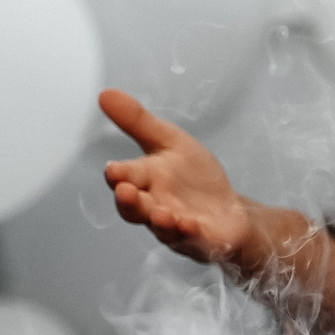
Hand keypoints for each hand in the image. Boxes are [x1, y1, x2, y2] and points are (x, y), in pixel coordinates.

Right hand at [99, 88, 255, 265]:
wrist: (229, 210)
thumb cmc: (194, 178)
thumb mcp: (171, 142)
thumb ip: (139, 122)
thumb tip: (105, 93)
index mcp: (145, 180)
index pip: (125, 177)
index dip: (118, 175)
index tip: (113, 170)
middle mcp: (153, 206)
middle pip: (135, 208)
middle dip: (129, 202)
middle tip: (126, 191)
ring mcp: (174, 228)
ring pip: (161, 228)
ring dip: (159, 221)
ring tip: (162, 214)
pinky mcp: (199, 241)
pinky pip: (192, 240)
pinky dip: (190, 234)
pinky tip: (192, 225)